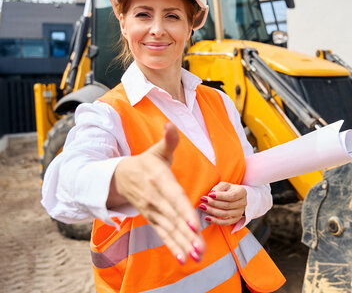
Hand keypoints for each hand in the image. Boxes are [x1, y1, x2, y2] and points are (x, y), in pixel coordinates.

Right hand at [107, 122, 204, 263]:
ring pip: (169, 230)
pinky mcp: (152, 219)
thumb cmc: (145, 162)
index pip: (174, 198)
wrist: (119, 176)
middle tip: (200, 249)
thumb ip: (168, 140)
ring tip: (196, 257)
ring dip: (182, 244)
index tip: (194, 224)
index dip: (184, 211)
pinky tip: (183, 258)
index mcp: (160, 180)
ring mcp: (153, 211)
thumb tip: (170, 125)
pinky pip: (163, 235)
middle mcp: (155, 199)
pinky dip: (173, 246)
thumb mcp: (157, 150)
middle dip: (187, 235)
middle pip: (174, 219)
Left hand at [199, 182, 246, 225]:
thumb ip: (219, 187)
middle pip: (227, 205)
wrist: (235, 197)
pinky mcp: (235, 219)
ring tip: (203, 207)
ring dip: (212, 211)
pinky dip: (215, 221)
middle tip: (203, 200)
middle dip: (213, 203)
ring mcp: (240, 212)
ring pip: (225, 214)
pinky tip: (207, 217)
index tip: (209, 194)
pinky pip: (225, 223)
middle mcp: (243, 203)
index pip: (231, 196)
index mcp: (242, 192)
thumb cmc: (229, 190)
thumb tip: (212, 193)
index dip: (220, 196)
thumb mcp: (225, 185)